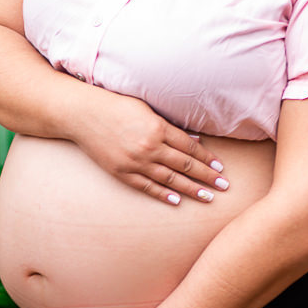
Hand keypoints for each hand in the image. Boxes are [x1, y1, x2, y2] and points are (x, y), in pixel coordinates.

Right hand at [71, 90, 228, 205]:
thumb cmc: (117, 106)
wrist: (83, 115)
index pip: (190, 148)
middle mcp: (149, 147)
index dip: (207, 159)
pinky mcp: (122, 172)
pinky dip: (163, 194)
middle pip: (185, 165)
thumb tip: (193, 140)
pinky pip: (147, 187)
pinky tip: (177, 201)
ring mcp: (135, 162)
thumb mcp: (147, 109)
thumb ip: (170, 127)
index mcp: (158, 128)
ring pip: (170, 179)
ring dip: (191, 189)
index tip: (220, 167)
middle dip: (207, 177)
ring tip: (208, 197)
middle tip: (224, 186)